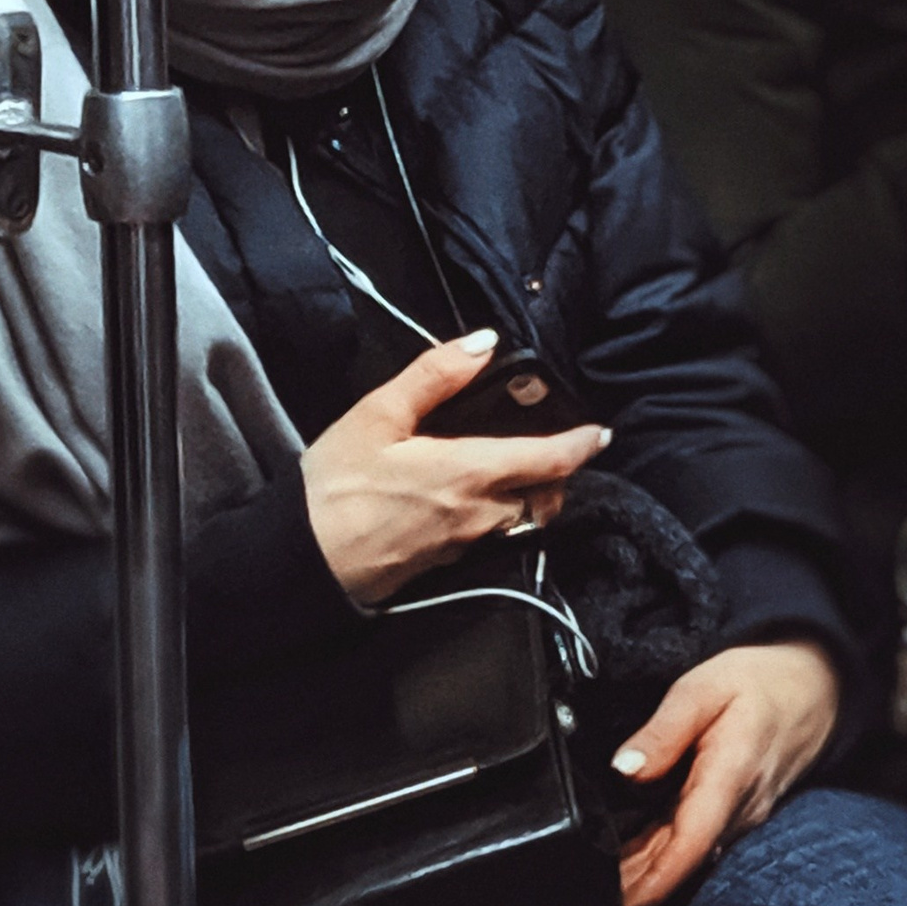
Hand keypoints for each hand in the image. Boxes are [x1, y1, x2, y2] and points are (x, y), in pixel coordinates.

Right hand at [300, 331, 611, 607]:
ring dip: (532, 495)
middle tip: (550, 444)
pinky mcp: (450, 563)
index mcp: (470, 473)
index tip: (601, 432)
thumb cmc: (336, 486)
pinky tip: (474, 496)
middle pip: (545, 494)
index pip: (549, 460)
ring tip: (514, 467)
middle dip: (557, 472)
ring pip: (523, 518)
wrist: (305, 561)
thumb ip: (434, 376)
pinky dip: (503, 513)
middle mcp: (482, 514)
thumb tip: (482, 343)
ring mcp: (468, 544)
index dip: (581, 445)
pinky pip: (496, 535)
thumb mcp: (377, 415)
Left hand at [612, 641, 840, 905]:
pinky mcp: (737, 814)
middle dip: (637, 892)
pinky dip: (663, 858)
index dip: (652, 885)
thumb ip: (662, 732)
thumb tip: (624, 769)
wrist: (813, 687)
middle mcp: (738, 811)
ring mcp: (740, 817)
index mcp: (726, 780)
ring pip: (688, 857)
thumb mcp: (702, 690)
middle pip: (681, 863)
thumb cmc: (758, 684)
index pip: (687, 848)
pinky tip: (633, 864)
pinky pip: (696, 843)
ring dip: (647, 879)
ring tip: (600, 895)